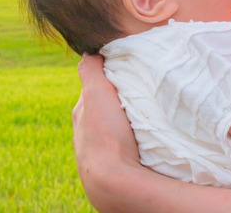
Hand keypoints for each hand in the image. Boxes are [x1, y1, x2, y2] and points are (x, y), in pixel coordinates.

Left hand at [73, 54, 142, 208]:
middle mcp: (87, 133)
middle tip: (143, 91)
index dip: (111, 76)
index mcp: (81, 114)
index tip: (128, 71)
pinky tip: (148, 134)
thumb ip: (91, 69)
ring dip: (131, 119)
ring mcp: (103, 150)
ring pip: (118, 126)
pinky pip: (128, 143)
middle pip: (108, 107)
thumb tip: (90, 50)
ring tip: (148, 113)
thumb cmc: (105, 134)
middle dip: (123, 99)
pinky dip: (136, 136)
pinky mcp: (118, 163)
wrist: (113, 179)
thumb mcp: (95, 92)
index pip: (95, 87)